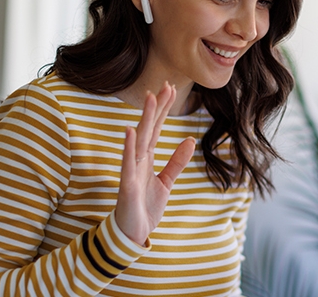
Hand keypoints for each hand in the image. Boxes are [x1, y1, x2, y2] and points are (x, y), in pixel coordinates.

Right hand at [115, 82, 196, 245]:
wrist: (133, 233)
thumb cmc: (145, 207)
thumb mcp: (166, 182)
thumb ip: (176, 162)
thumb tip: (190, 140)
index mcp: (147, 159)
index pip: (157, 129)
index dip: (164, 110)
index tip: (171, 89)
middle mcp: (137, 160)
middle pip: (149, 129)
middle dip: (157, 108)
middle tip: (166, 85)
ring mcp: (131, 170)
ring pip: (139, 140)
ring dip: (145, 119)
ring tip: (151, 98)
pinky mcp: (127, 184)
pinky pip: (127, 163)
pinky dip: (129, 147)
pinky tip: (130, 130)